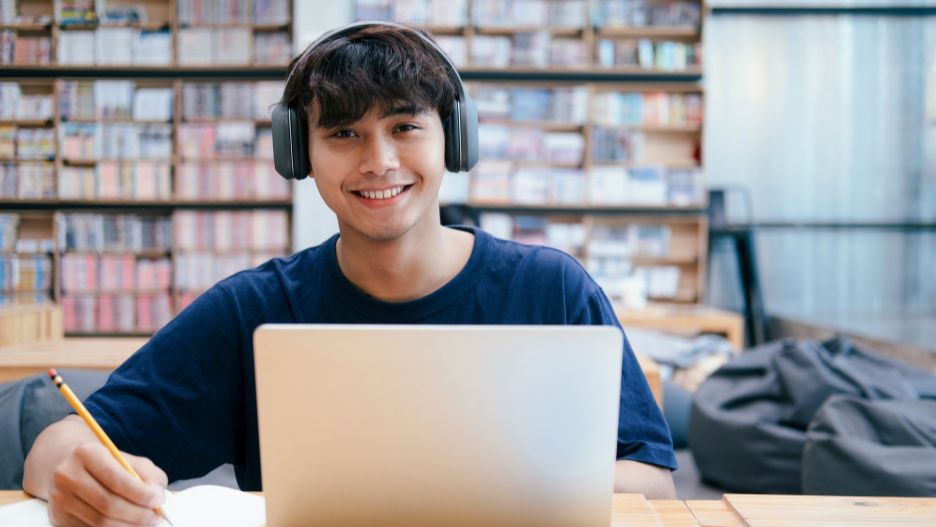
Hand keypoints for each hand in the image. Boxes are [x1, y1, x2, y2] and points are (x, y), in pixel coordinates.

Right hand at [46, 442, 167, 526]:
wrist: (71, 468)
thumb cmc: (108, 465)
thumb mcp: (131, 461)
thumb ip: (150, 476)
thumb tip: (158, 497)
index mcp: (87, 453)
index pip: (116, 479)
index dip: (140, 494)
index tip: (158, 502)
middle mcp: (67, 475)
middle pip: (107, 504)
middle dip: (137, 515)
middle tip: (155, 517)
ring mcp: (59, 498)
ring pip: (99, 522)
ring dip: (127, 526)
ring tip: (145, 523)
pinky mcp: (58, 517)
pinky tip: (126, 525)